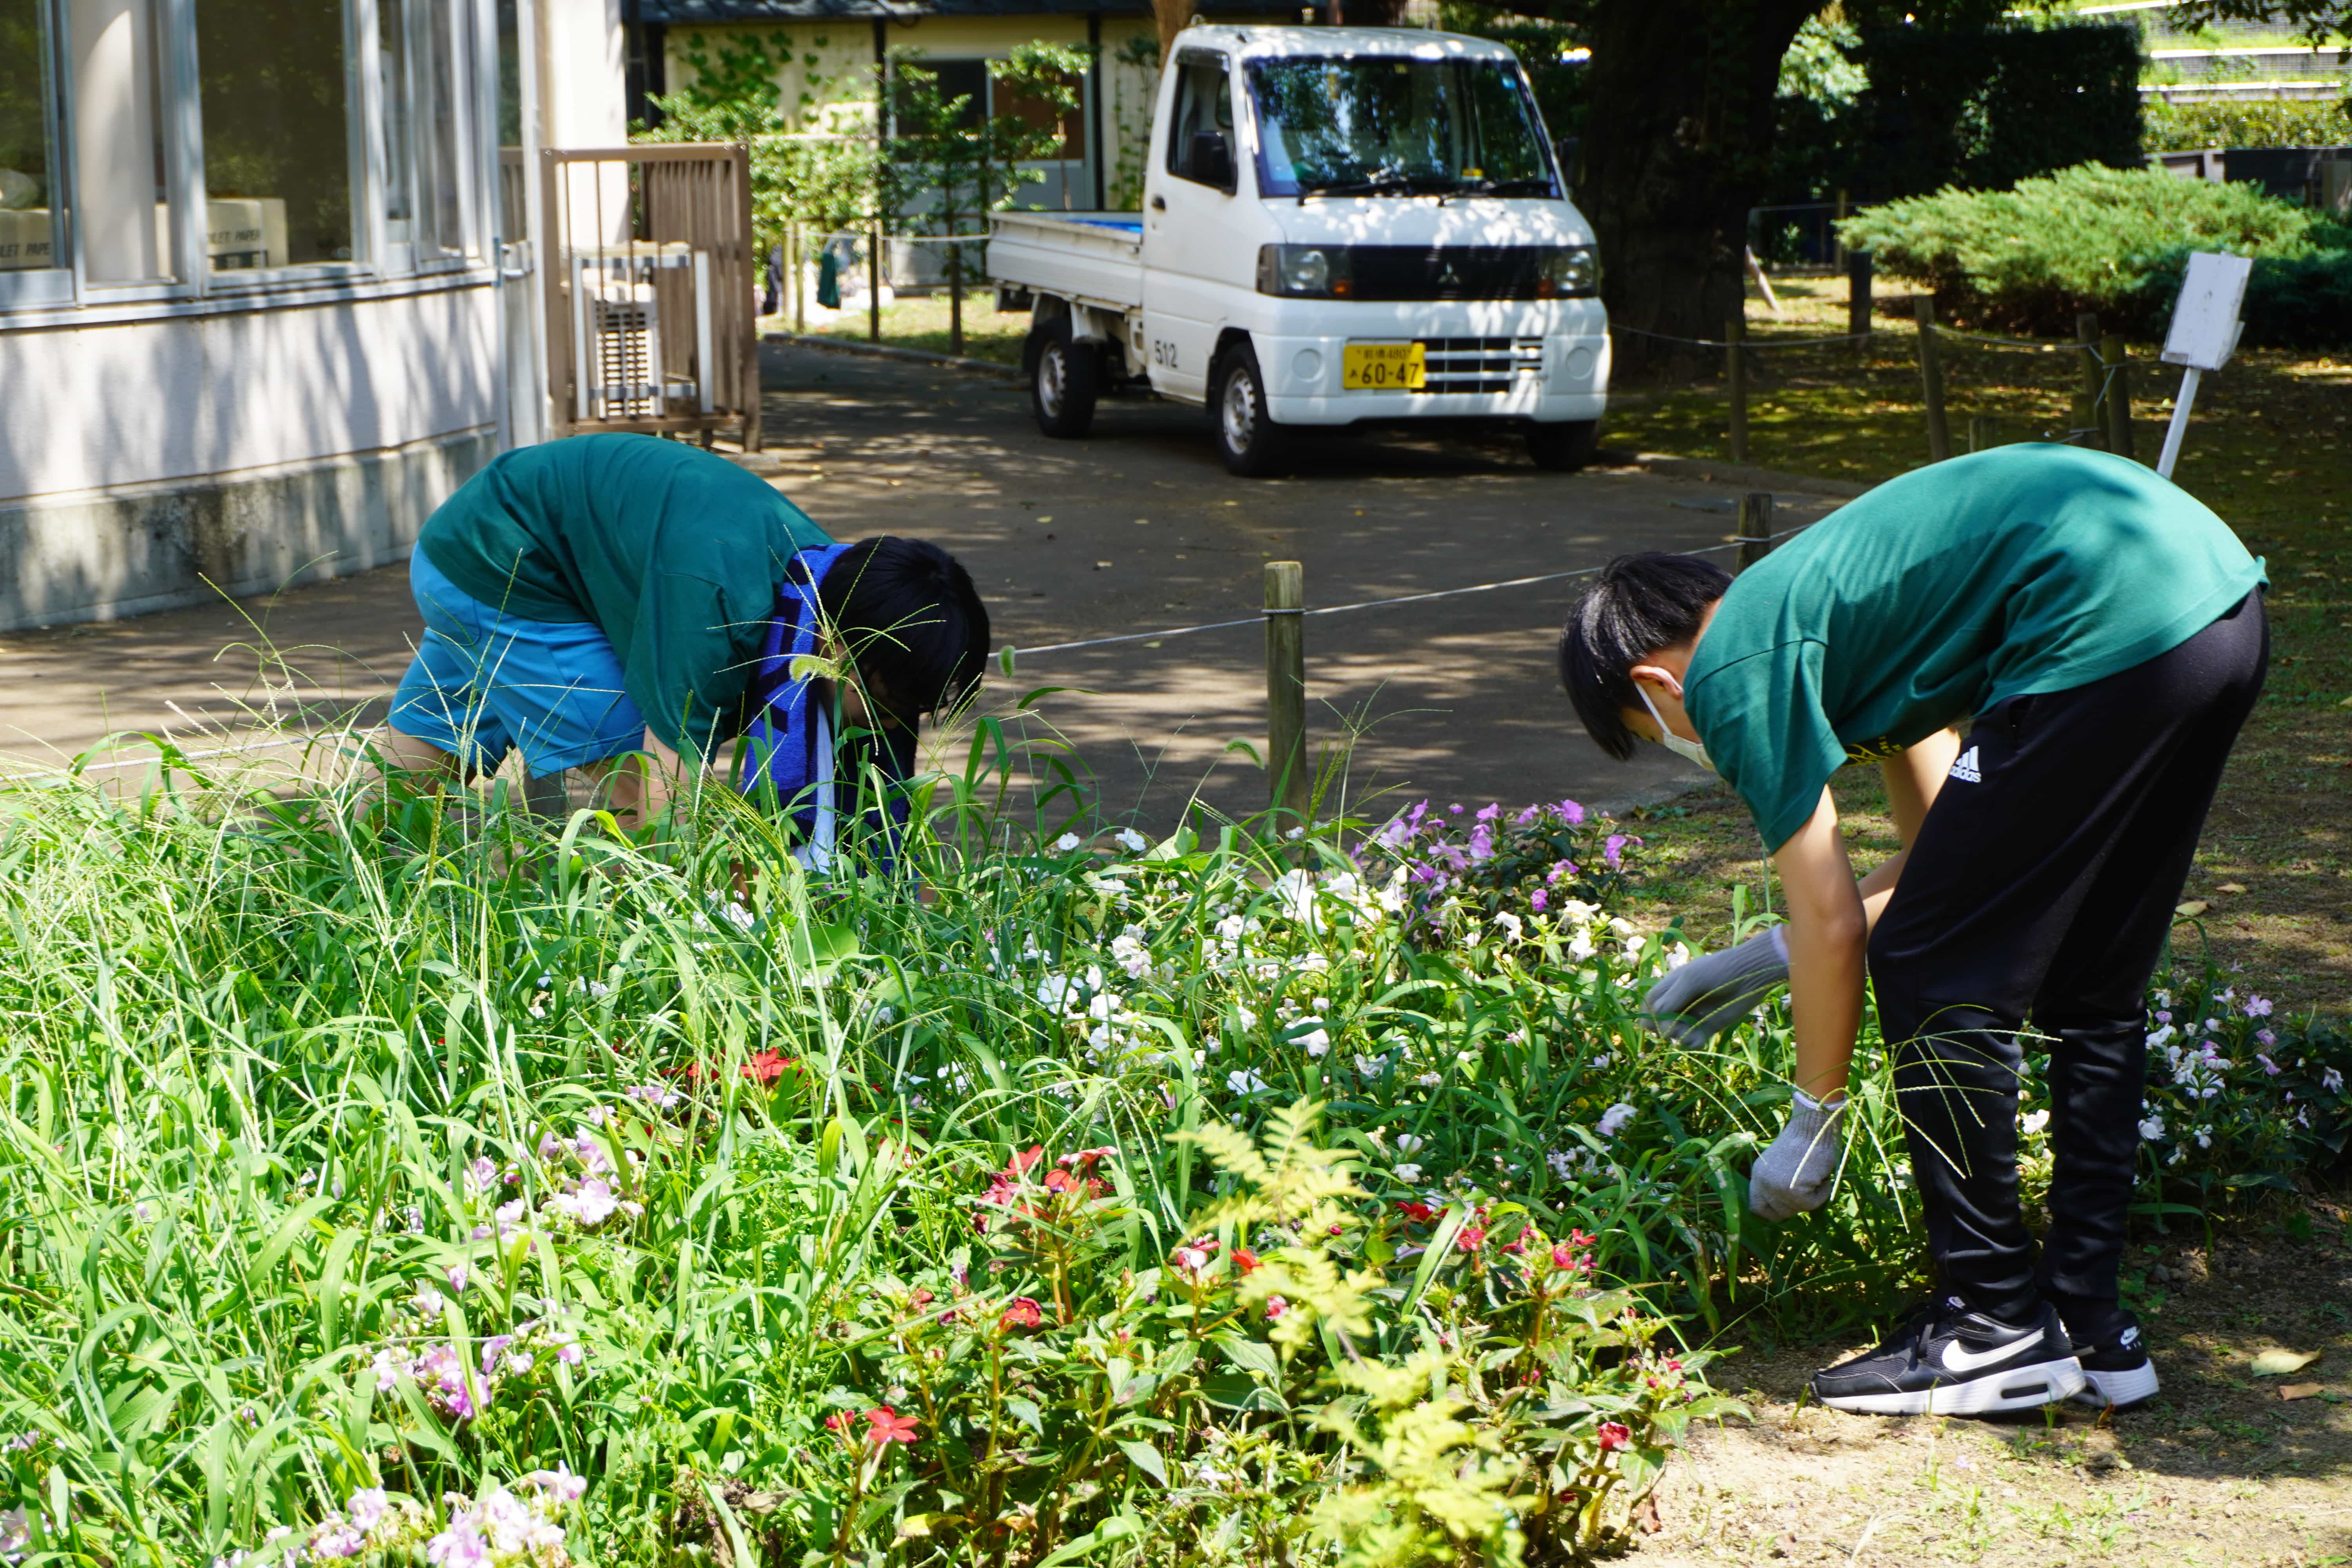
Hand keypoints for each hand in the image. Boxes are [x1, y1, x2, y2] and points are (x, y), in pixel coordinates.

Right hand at [1638, 926, 1788, 1045]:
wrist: (1748, 976)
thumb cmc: (1718, 971)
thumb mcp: (1690, 979)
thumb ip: (1671, 998)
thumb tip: (1657, 1018)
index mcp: (1671, 988)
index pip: (1650, 1004)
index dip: (1648, 1014)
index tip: (1653, 1021)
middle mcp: (1680, 1003)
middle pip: (1659, 1022)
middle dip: (1663, 1027)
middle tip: (1674, 1026)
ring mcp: (1693, 1016)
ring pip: (1674, 1034)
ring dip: (1677, 1036)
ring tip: (1690, 1032)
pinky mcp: (1707, 1028)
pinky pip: (1692, 1041)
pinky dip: (1691, 1043)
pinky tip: (1699, 1039)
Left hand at [1748, 1088, 1845, 1220]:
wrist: (1813, 1128)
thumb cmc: (1804, 1142)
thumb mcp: (1782, 1165)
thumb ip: (1778, 1184)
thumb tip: (1787, 1207)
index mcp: (1757, 1175)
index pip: (1756, 1207)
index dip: (1772, 1212)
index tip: (1787, 1207)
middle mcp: (1763, 1183)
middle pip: (1778, 1213)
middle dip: (1796, 1205)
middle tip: (1808, 1188)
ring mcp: (1777, 1189)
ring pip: (1797, 1209)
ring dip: (1811, 1197)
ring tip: (1814, 1175)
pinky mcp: (1794, 1192)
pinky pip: (1812, 1204)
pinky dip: (1822, 1193)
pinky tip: (1822, 1175)